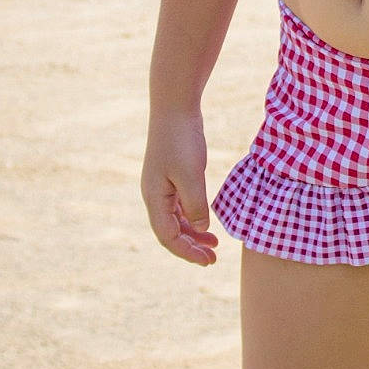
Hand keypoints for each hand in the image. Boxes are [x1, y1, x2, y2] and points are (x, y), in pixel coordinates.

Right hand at [141, 109, 218, 264]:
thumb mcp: (192, 175)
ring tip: (214, 244)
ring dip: (193, 234)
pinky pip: (179, 206)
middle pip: (170, 232)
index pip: (168, 237)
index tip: (209, 260)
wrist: (174, 108)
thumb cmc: (181, 140)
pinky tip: (207, 222)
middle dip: (190, 248)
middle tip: (213, 259)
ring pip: (175, 220)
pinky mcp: (171, 176)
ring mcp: (161, 186)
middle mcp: (154, 195)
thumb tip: (200, 229)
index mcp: (154, 198)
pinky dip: (192, 218)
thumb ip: (195, 205)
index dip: (187, 252)